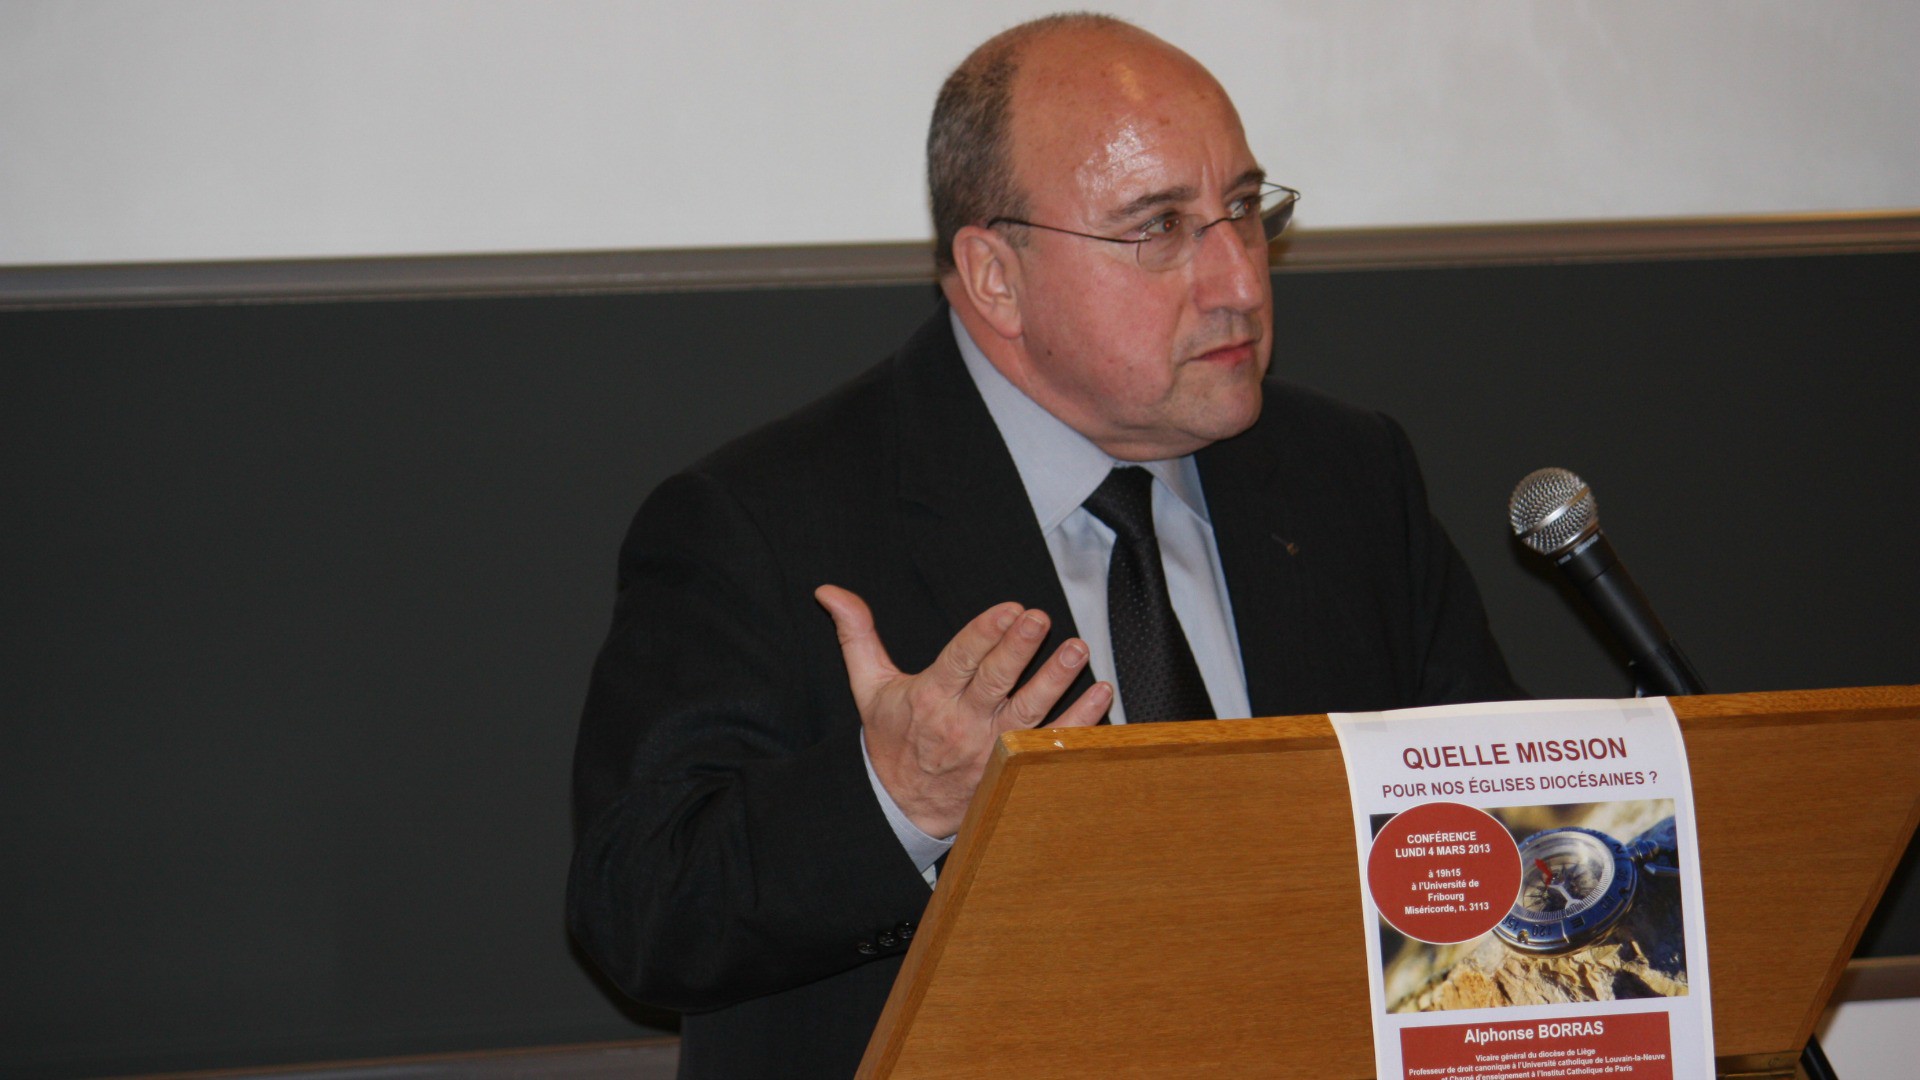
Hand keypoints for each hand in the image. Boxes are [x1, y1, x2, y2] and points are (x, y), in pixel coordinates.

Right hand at [815, 585, 1111, 837]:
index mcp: (929, 697)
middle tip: (1041, 619)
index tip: (1010, 609)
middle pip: (995, 682)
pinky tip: (1100, 693)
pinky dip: (1079, 719)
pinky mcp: (1013, 764)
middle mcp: (962, 722)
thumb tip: (829, 591)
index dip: (984, 634)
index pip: (960, 660)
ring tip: (1077, 649)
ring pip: (1028, 710)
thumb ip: (856, 634)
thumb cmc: (890, 741)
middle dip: (1019, 649)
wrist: (901, 809)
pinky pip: (1051, 741)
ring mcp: (992, 746)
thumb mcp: (868, 687)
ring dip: (1056, 679)